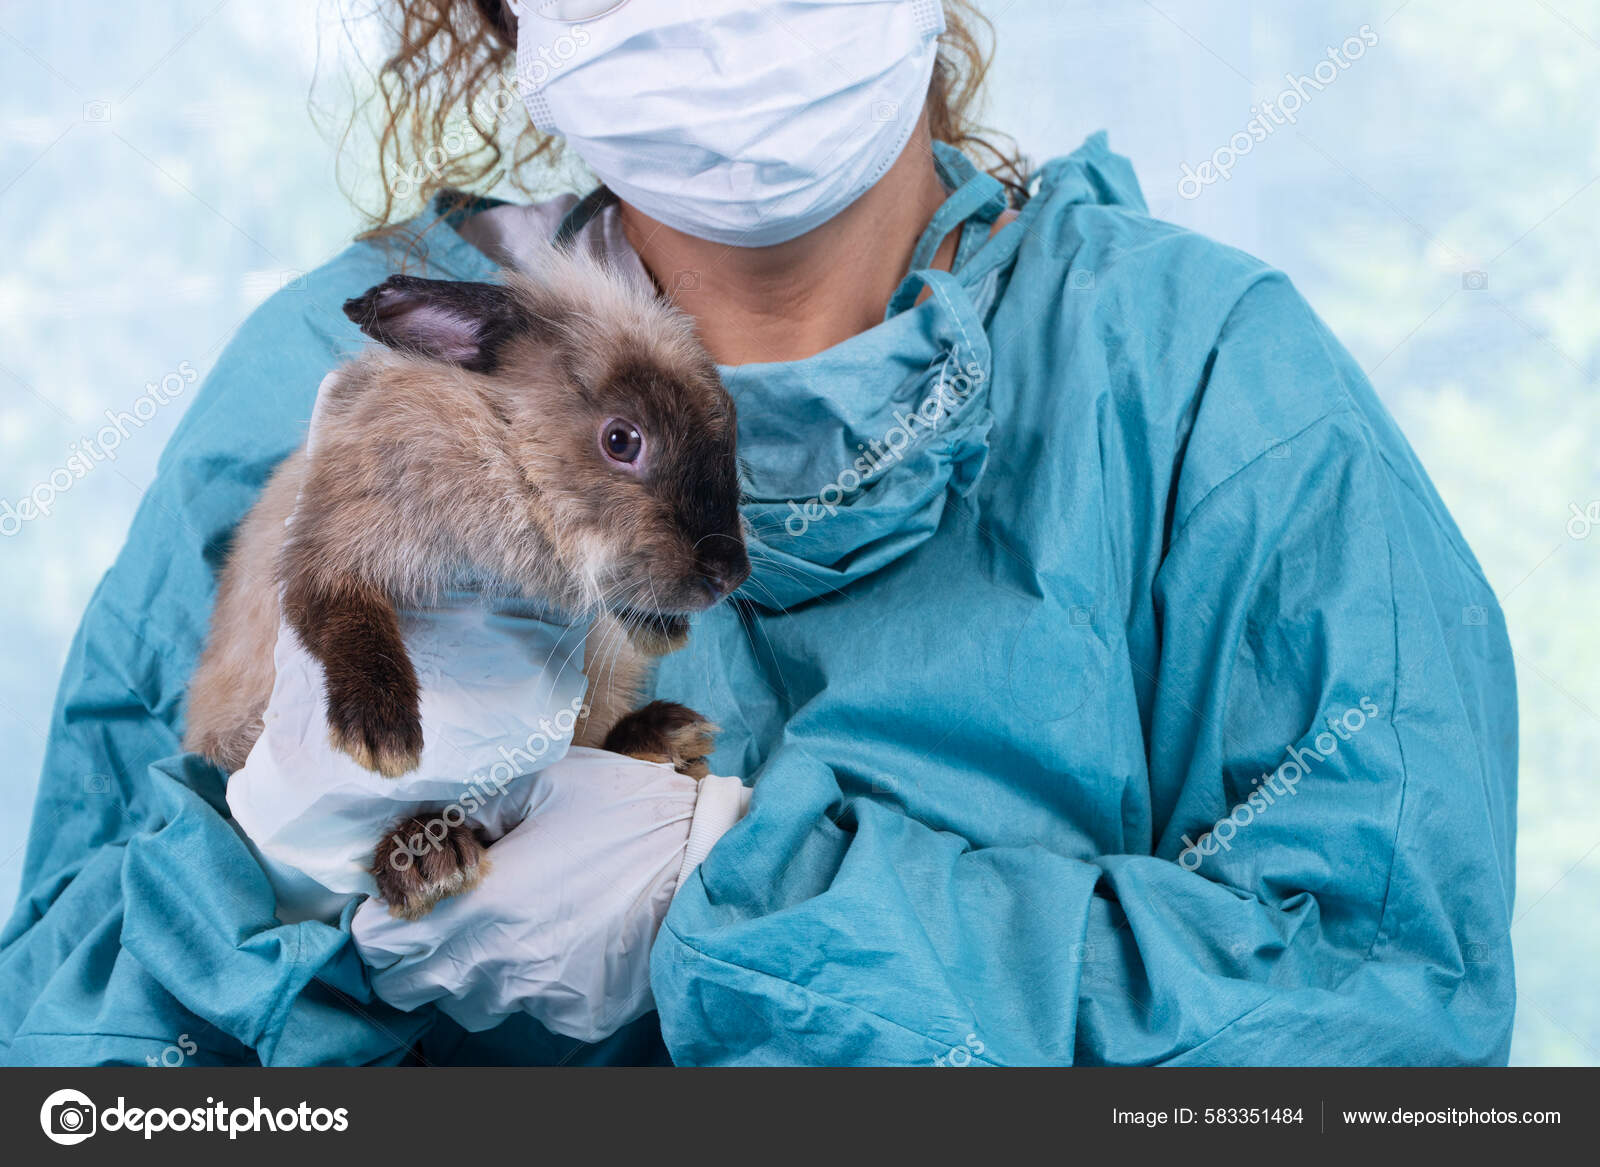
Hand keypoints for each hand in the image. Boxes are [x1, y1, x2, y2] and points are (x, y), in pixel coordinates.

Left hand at [351, 747, 747, 1042]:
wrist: (709, 860)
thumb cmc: (628, 811)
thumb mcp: (547, 784)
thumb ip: (478, 805)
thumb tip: (438, 824)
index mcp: (484, 906)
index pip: (379, 946)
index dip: (381, 921)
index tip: (404, 898)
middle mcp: (502, 965)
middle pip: (410, 985)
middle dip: (415, 950)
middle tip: (449, 912)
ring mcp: (540, 997)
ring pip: (470, 999)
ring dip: (473, 968)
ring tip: (514, 922)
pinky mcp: (578, 1015)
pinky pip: (531, 1005)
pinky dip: (535, 978)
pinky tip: (567, 936)